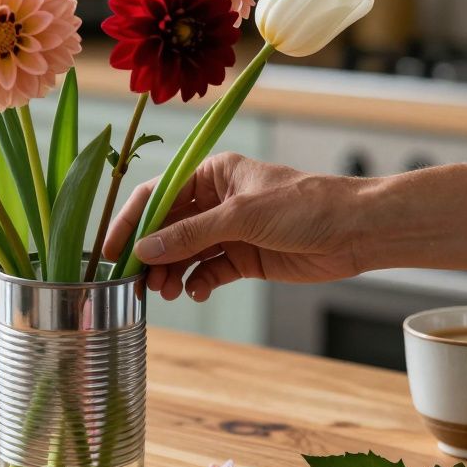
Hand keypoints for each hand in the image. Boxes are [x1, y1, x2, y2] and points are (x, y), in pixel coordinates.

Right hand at [103, 153, 365, 300]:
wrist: (356, 230)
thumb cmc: (305, 206)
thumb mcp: (241, 216)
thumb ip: (190, 234)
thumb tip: (145, 249)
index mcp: (212, 174)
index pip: (157, 195)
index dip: (131, 222)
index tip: (110, 251)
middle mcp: (216, 201)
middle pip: (167, 229)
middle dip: (151, 255)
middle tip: (137, 283)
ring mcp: (230, 231)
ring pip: (185, 254)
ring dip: (172, 273)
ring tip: (166, 292)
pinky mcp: (245, 257)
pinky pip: (209, 271)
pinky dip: (198, 283)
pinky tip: (195, 292)